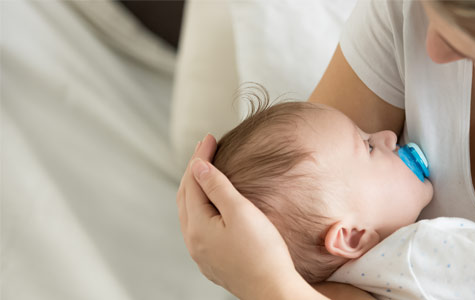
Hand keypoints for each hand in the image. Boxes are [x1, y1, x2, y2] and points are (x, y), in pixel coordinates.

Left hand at [177, 134, 323, 298]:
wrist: (273, 290)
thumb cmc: (263, 252)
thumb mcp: (242, 213)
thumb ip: (218, 187)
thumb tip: (198, 167)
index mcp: (197, 226)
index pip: (193, 181)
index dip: (201, 157)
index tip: (210, 137)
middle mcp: (194, 241)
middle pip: (186, 197)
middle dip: (195, 170)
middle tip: (206, 148)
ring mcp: (202, 254)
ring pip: (191, 213)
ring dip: (196, 189)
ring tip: (206, 171)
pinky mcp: (214, 262)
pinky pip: (200, 227)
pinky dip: (203, 207)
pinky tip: (213, 204)